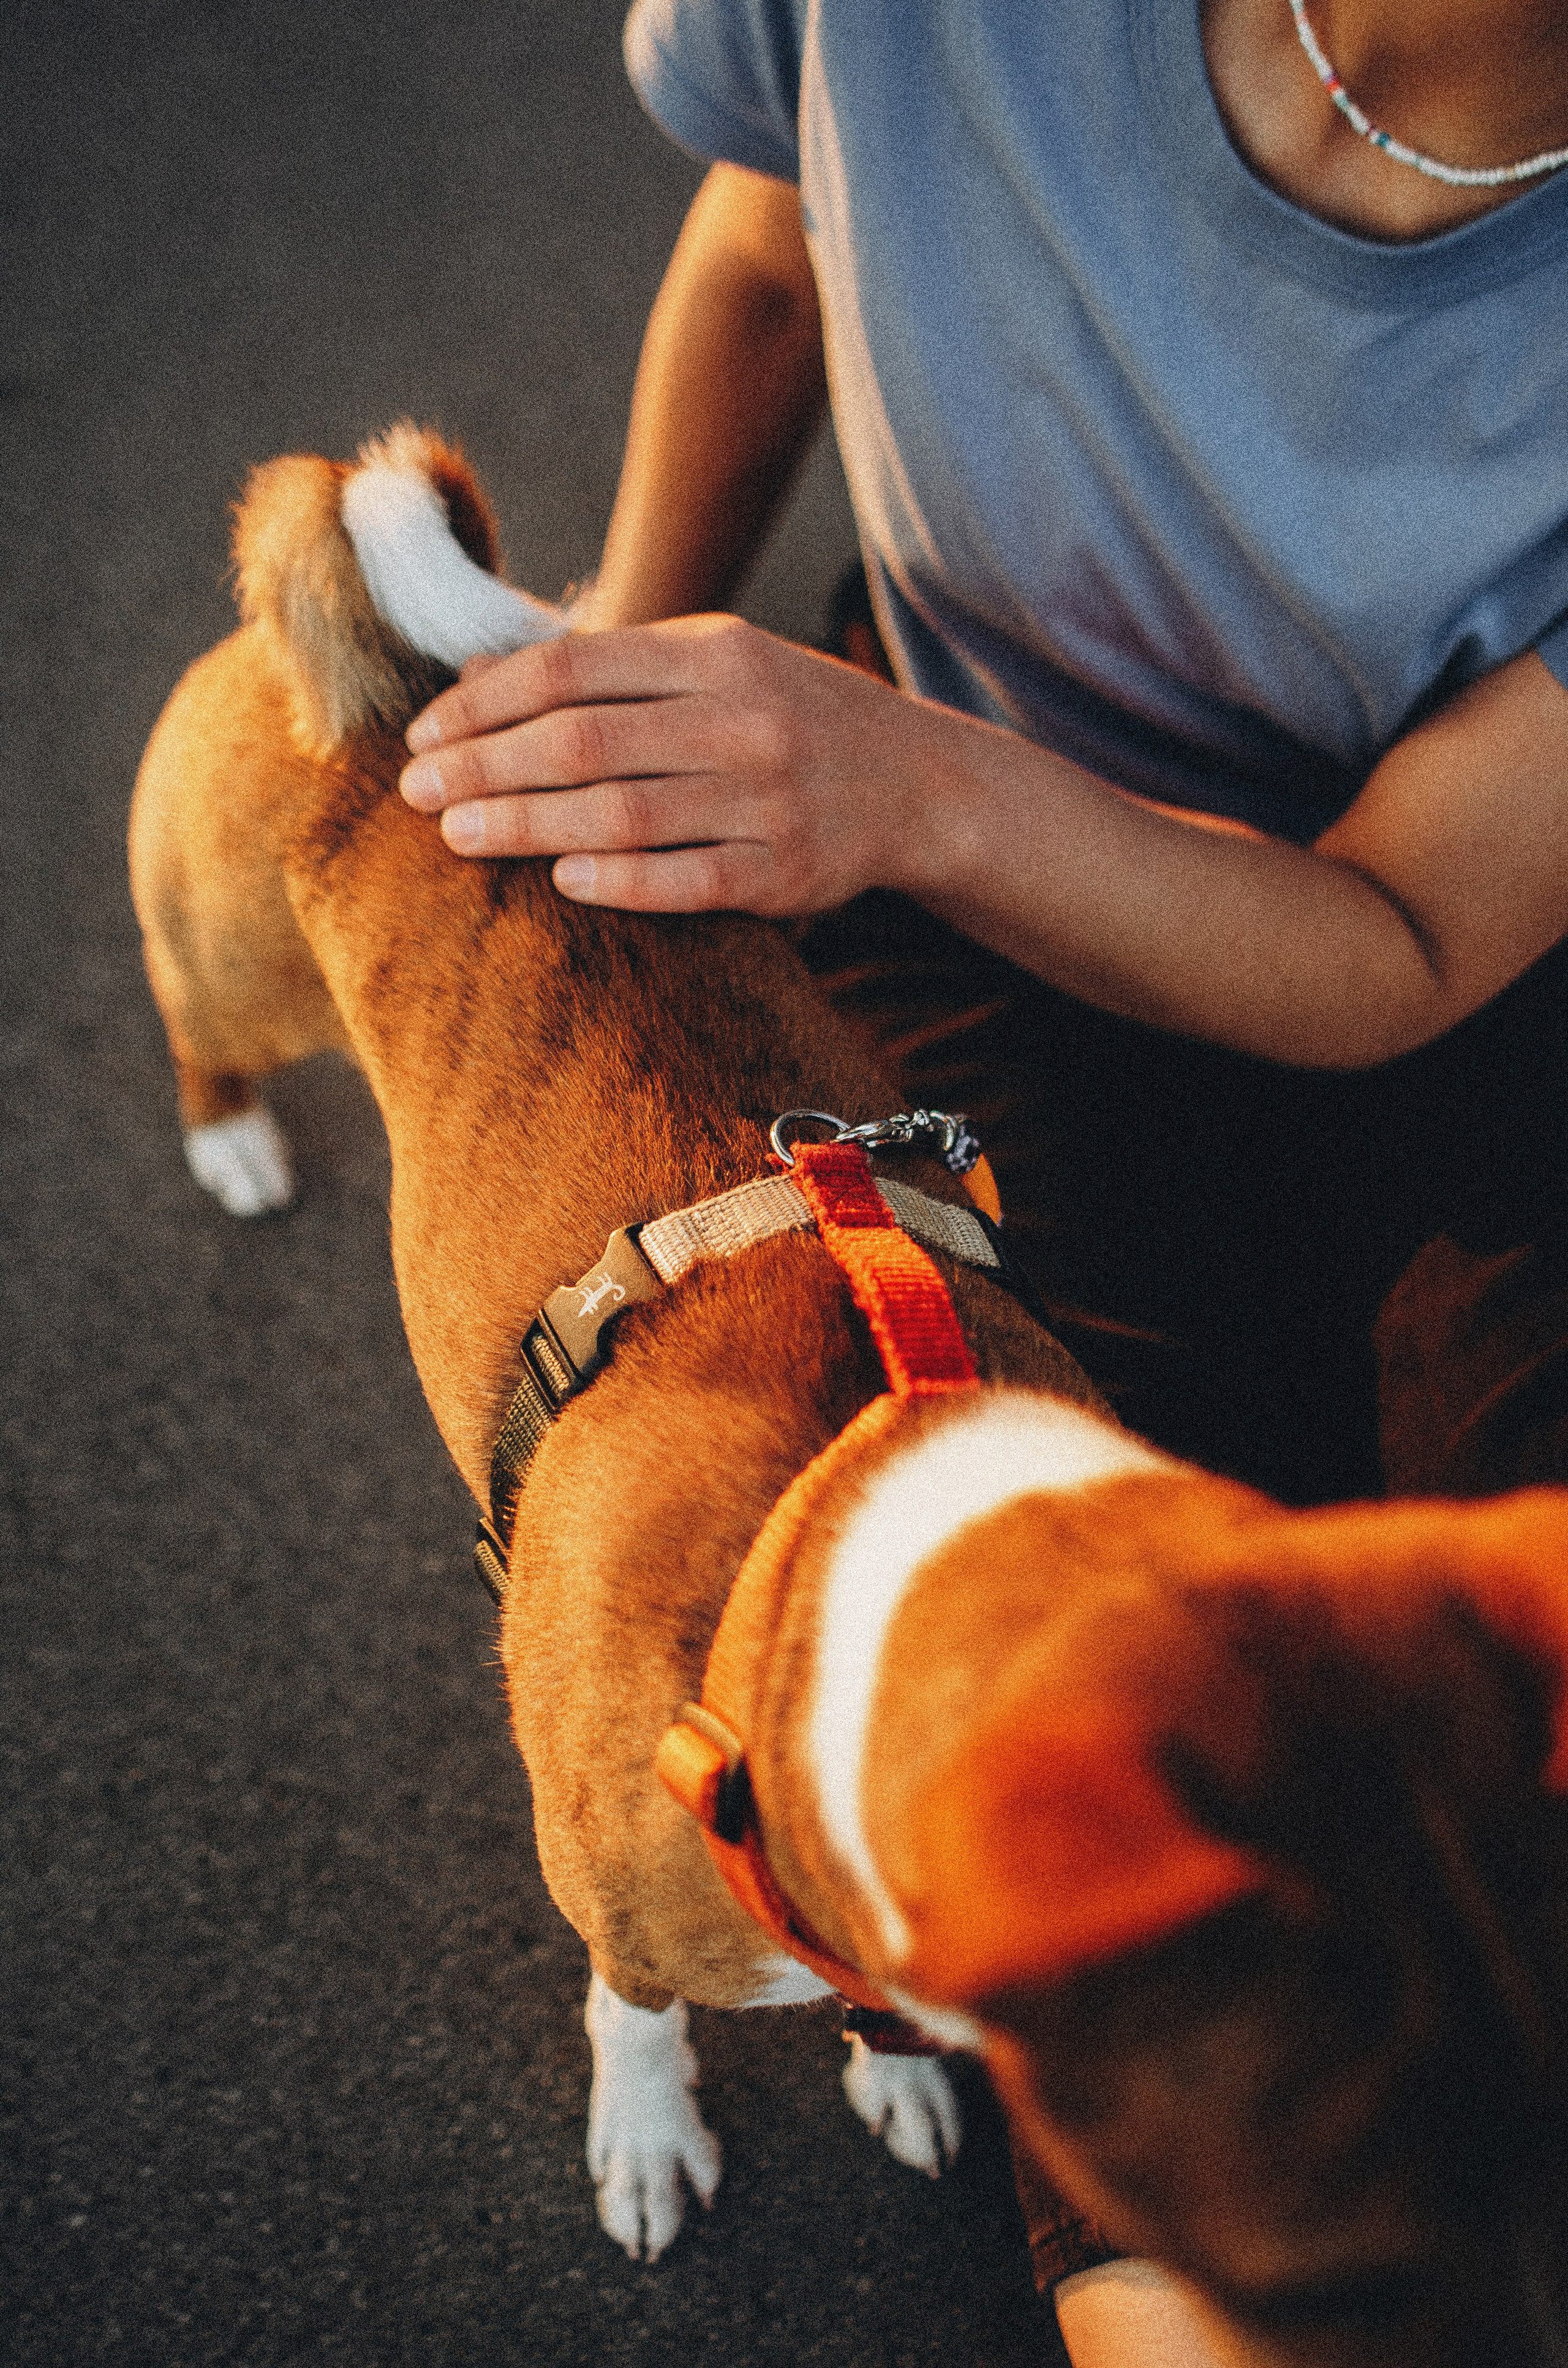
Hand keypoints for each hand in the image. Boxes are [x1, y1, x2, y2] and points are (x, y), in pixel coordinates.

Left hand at [398, 614, 924, 915]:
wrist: (919, 783)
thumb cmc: (790, 715)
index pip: (571, 668)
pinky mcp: (785, 871)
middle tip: (417, 793)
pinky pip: (686, 880)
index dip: (484, 702)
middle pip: (581, 743)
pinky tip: (562, 881)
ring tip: (458, 834)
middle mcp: (742, 719)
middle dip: (484, 767)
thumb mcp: (718, 660)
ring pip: (621, 814)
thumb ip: (613, 666)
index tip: (424, 734)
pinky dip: (618, 882)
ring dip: (526, 825)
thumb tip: (481, 673)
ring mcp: (766, 799)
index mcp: (716, 652)